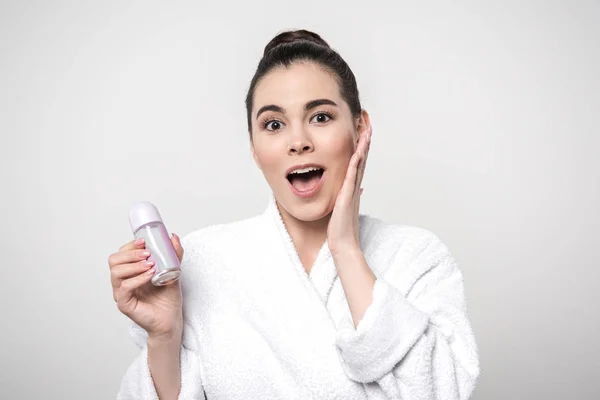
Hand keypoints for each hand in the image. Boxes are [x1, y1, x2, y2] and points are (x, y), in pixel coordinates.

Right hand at [108, 234, 184, 340]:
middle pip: (114, 261)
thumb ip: (173, 255)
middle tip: (147, 254)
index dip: (130, 246)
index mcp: (130, 272)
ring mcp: (122, 293)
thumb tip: (173, 236)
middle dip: (130, 253)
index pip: (120, 254)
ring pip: (116, 273)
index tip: (144, 241)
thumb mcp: (173, 271)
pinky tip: (150, 276)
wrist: (171, 319)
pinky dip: (137, 279)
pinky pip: (124, 288)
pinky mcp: (124, 304)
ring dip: (134, 265)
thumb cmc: (168, 298)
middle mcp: (122, 281)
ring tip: (150, 265)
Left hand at [327, 125, 371, 253]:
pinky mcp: (348, 194)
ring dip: (364, 145)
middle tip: (368, 122)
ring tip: (367, 128)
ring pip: (360, 162)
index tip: (363, 130)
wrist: (343, 244)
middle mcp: (355, 186)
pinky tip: (358, 149)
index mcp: (352, 188)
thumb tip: (350, 192)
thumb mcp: (341, 208)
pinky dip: (356, 160)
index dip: (361, 146)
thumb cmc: (340, 229)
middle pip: (363, 158)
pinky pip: (352, 173)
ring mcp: (353, 189)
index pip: (358, 162)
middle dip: (365, 139)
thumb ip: (345, 198)